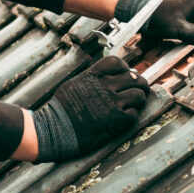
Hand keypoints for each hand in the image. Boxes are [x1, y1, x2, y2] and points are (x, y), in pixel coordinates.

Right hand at [29, 55, 149, 161]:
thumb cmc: (61, 110)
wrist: (54, 129)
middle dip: (138, 84)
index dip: (125, 69)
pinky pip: (134, 114)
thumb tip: (107, 77)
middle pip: (134, 77)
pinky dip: (132, 116)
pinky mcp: (116, 120)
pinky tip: (123, 119)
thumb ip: (91, 79)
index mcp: (93, 75)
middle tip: (137, 90)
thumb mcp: (73, 84)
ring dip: (138, 100)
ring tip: (133, 105)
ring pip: (139, 94)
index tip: (124, 76)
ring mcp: (112, 102)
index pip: (118, 63)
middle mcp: (105, 85)